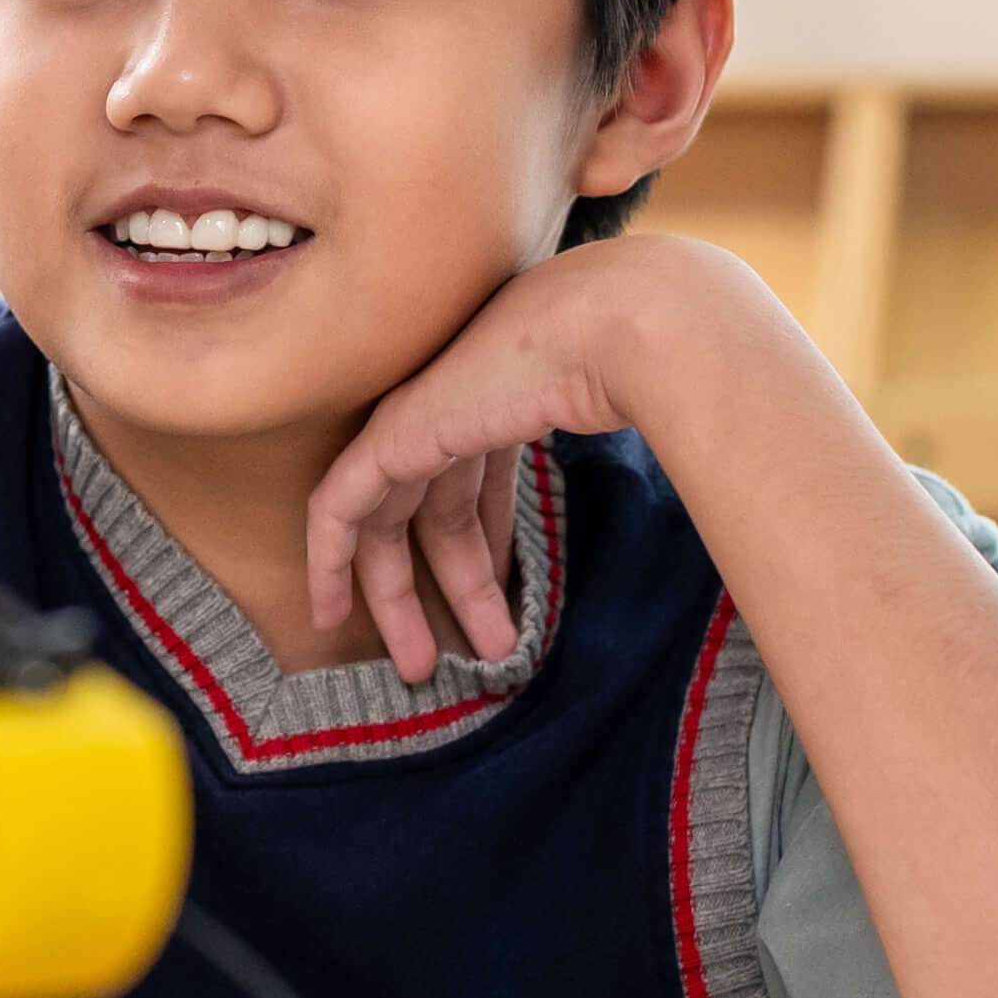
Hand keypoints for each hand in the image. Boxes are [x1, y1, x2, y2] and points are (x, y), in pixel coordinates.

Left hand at [301, 236, 762, 680]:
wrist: (617, 329)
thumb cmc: (643, 366)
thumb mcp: (624, 422)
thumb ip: (621, 445)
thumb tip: (670, 467)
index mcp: (502, 395)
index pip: (476, 483)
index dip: (481, 546)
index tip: (498, 598)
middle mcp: (453, 404)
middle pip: (433, 512)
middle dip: (450, 588)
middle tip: (471, 654)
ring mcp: (417, 416)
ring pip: (386, 525)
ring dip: (405, 600)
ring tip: (427, 668)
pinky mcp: (388, 436)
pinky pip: (337, 510)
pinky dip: (328, 562)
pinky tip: (328, 613)